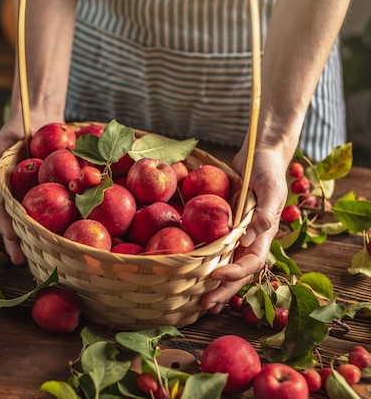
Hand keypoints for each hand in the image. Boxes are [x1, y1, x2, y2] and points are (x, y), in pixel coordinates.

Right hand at [0, 113, 58, 264]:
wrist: (38, 114)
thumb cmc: (17, 126)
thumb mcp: (5, 143)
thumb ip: (0, 162)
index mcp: (4, 185)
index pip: (2, 211)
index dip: (5, 229)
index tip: (11, 244)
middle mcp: (17, 191)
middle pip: (17, 221)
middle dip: (19, 242)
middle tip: (23, 262)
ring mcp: (32, 190)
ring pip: (34, 217)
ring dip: (36, 237)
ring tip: (42, 257)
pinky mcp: (50, 185)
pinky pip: (55, 202)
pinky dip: (57, 219)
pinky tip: (63, 233)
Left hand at [200, 147, 288, 312]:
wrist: (260, 158)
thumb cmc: (267, 170)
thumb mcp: (270, 188)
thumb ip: (264, 213)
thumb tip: (247, 238)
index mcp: (264, 234)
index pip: (252, 261)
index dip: (236, 272)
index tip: (216, 275)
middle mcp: (251, 240)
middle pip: (239, 273)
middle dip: (223, 290)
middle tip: (205, 304)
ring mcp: (238, 237)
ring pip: (227, 267)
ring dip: (215, 286)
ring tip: (198, 303)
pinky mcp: (225, 229)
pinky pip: (216, 252)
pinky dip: (206, 266)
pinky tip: (191, 278)